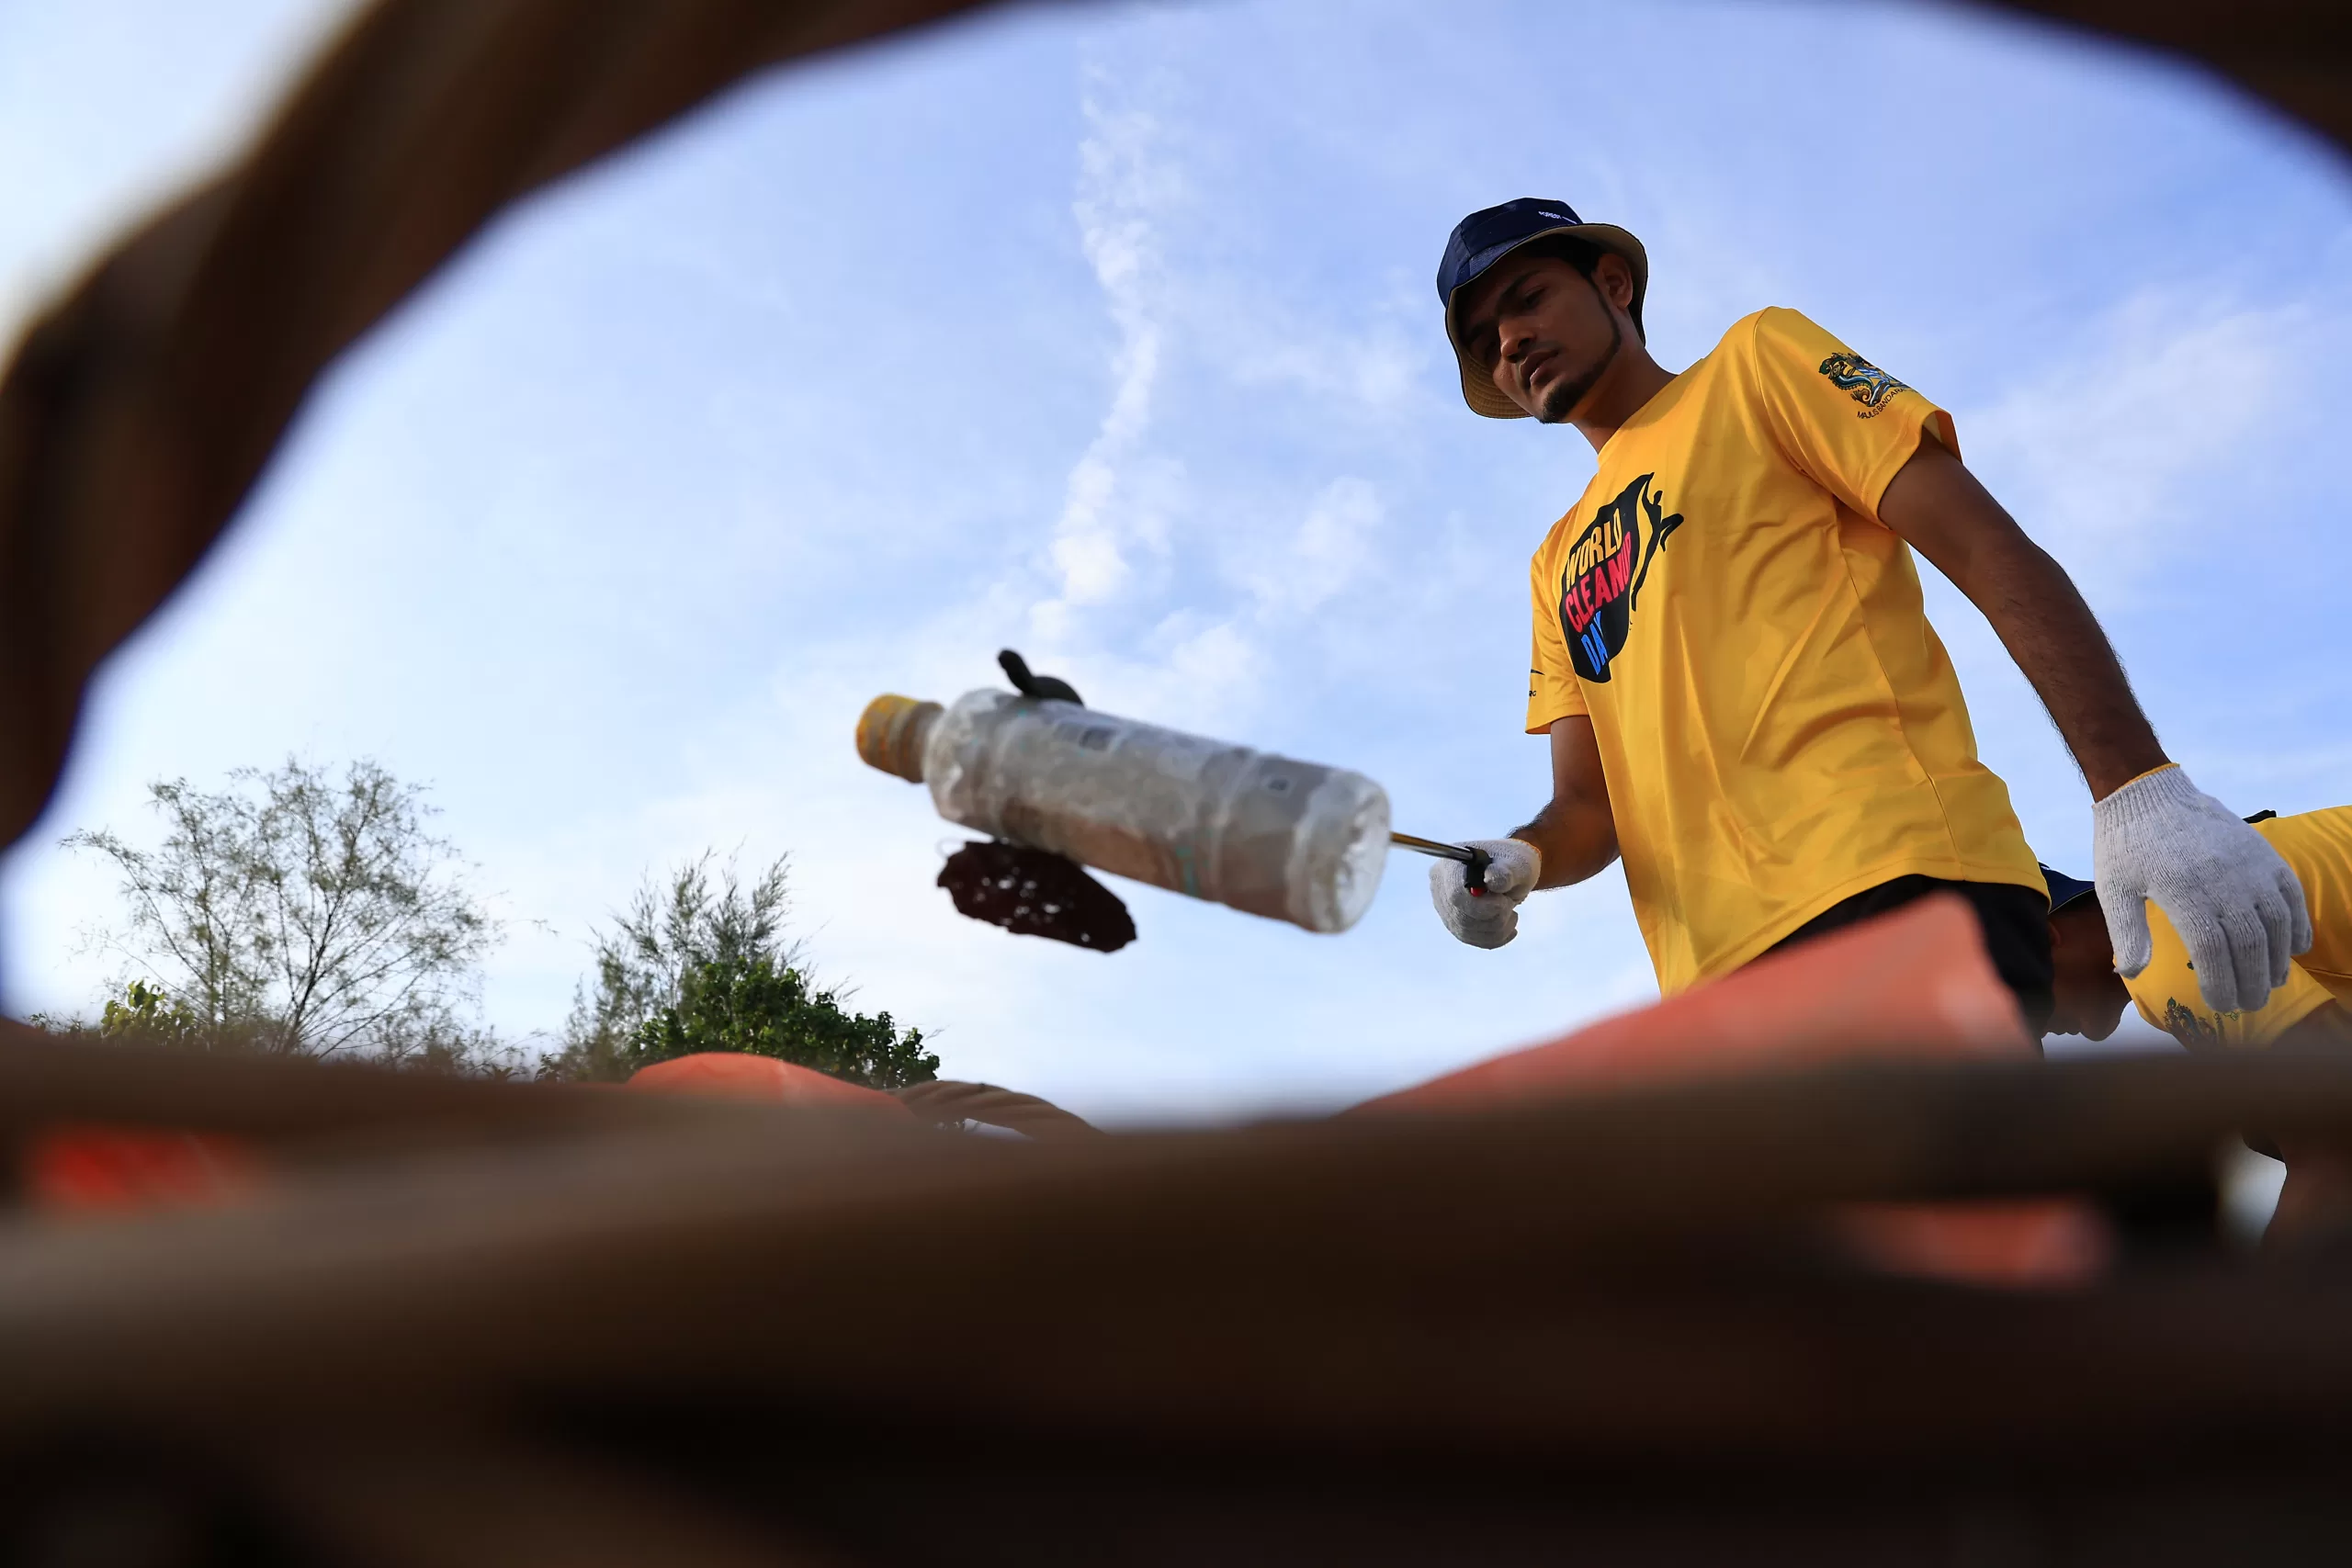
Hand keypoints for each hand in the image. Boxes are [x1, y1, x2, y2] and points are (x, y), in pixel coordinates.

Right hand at [1429, 838, 1541, 948]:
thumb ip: (1505, 872)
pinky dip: (1496, 936)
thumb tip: (1492, 881)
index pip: (1456, 894)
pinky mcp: (1454, 923)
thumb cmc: (1513, 862)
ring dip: (1498, 928)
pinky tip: (1508, 924)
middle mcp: (1440, 886)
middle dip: (1494, 917)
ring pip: (1468, 932)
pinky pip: (1474, 940)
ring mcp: (1444, 907)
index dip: (1482, 905)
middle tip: (1510, 903)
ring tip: (1511, 910)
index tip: (1504, 901)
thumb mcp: (1516, 863)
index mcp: (1450, 864)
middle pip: (1461, 917)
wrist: (1511, 871)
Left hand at [2091, 766, 2310, 1012]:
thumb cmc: (2126, 846)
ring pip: (2277, 923)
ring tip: (2271, 983)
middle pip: (2249, 943)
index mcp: (2183, 892)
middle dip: (2252, 981)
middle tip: (2249, 1005)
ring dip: (2278, 959)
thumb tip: (2131, 974)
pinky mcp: (2264, 854)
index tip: (2219, 1005)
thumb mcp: (2112, 889)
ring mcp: (2249, 866)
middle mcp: (2223, 880)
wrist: (2149, 793)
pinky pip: (2292, 895)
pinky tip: (2295, 949)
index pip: (2212, 951)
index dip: (2220, 983)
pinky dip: (2298, 924)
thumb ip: (2125, 933)